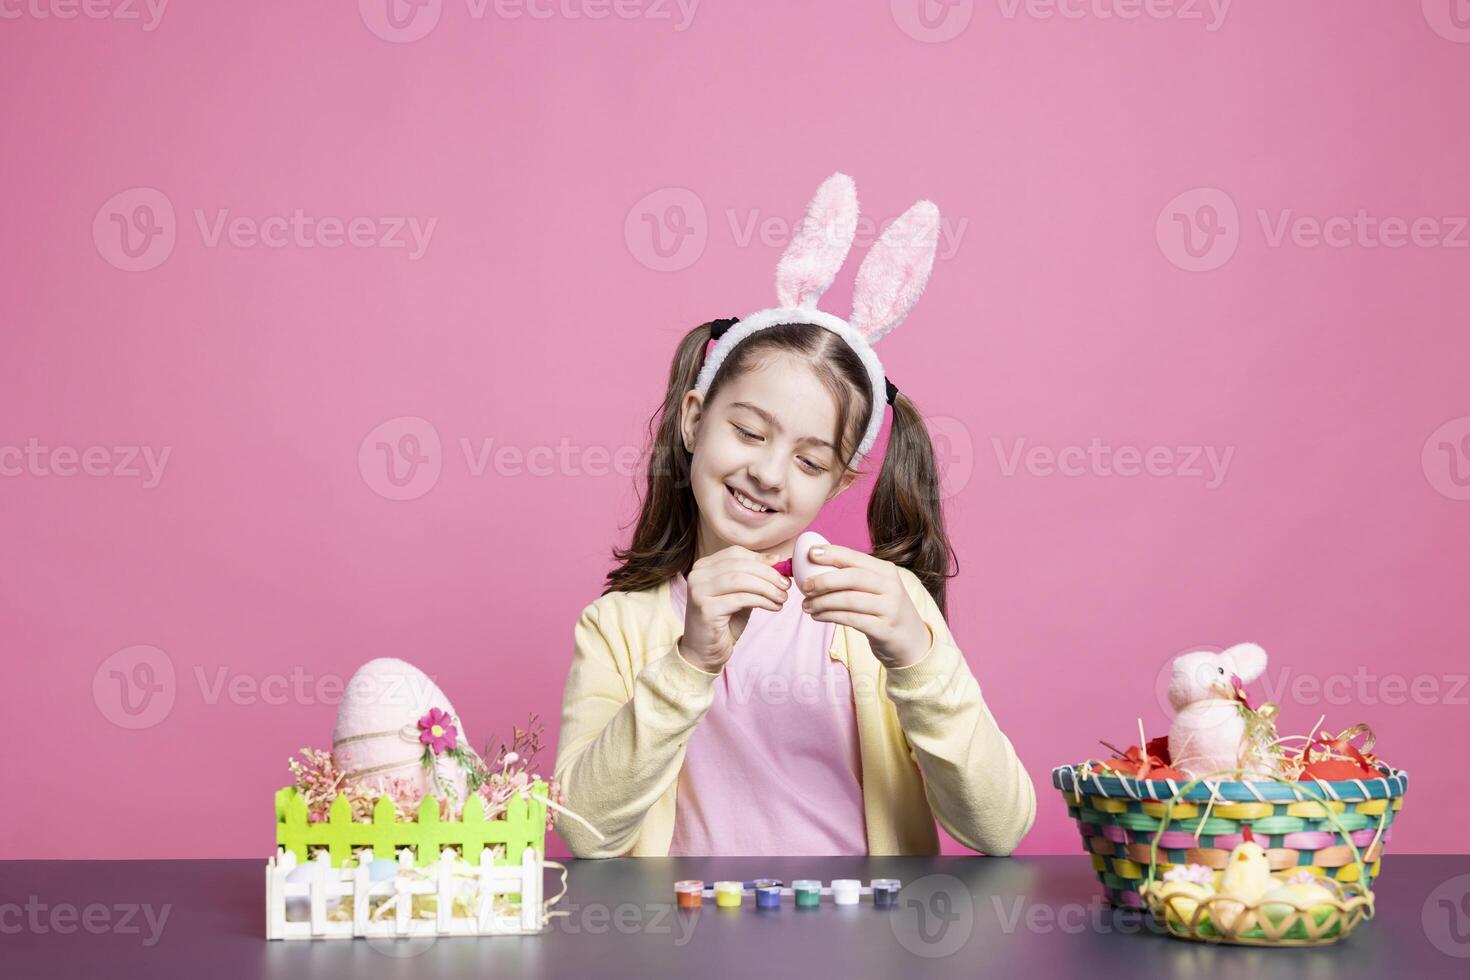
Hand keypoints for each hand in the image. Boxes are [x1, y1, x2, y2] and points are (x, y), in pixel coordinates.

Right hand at [678, 545, 790, 672]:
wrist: (703, 652)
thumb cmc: (723, 622)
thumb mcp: (740, 594)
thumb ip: (752, 576)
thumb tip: (775, 558)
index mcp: (703, 566)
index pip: (736, 553)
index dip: (761, 559)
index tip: (781, 569)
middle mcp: (697, 575)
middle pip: (740, 565)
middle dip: (768, 574)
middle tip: (786, 585)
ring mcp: (699, 591)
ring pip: (741, 580)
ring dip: (767, 588)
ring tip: (782, 597)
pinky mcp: (706, 609)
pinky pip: (741, 599)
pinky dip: (762, 601)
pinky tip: (774, 607)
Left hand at [799, 544, 930, 668]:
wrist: (912, 642)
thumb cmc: (885, 611)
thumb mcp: (878, 589)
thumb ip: (853, 577)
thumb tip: (816, 566)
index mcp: (887, 571)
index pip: (856, 558)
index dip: (832, 554)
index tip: (810, 554)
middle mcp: (891, 586)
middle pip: (852, 577)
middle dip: (824, 580)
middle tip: (805, 586)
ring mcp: (890, 608)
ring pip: (849, 600)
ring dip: (822, 602)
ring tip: (807, 606)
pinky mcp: (884, 629)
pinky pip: (851, 620)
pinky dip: (830, 616)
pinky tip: (818, 616)